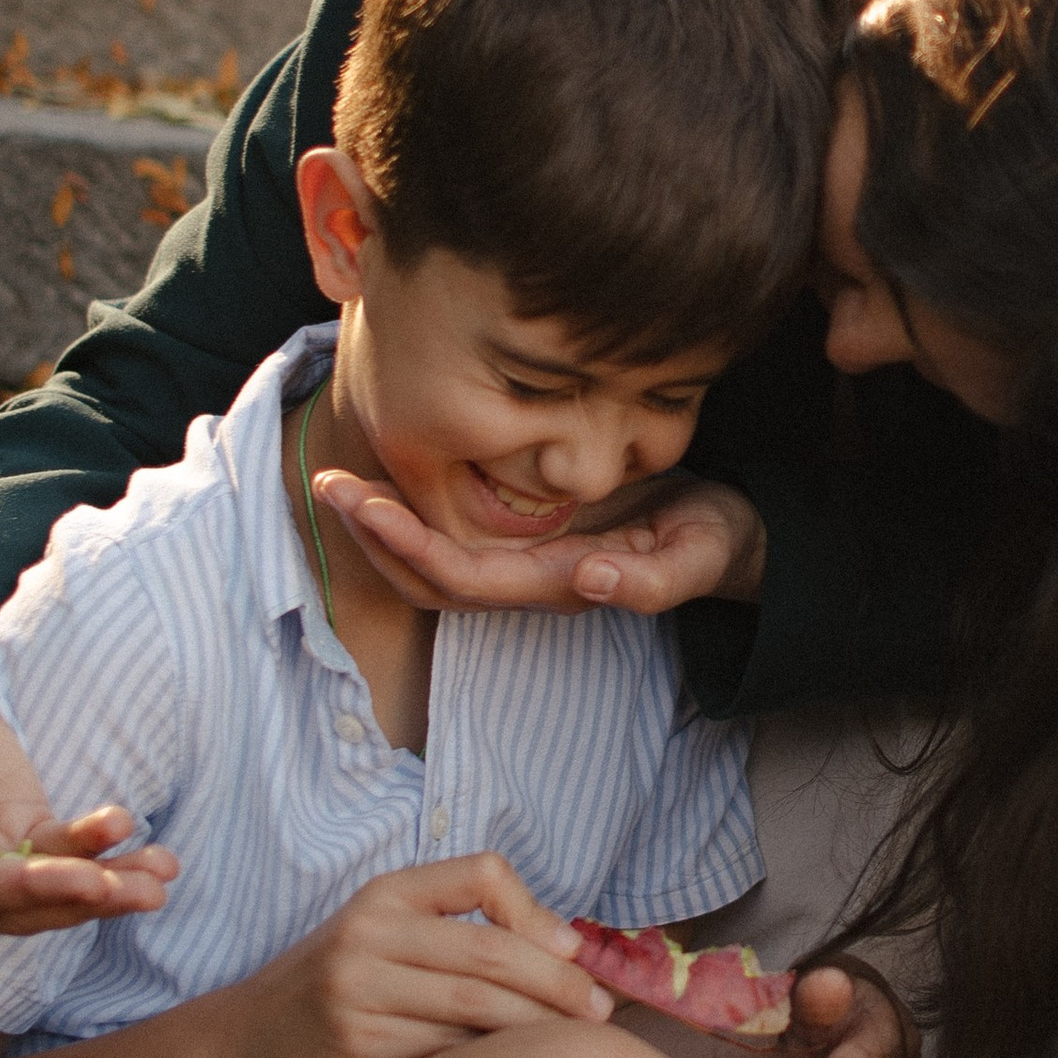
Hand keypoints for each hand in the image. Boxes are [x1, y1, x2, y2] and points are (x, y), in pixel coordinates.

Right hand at [0, 606, 177, 932]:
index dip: (22, 889)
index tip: (86, 880)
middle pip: (13, 906)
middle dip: (80, 900)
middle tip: (144, 893)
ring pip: (47, 888)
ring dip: (108, 888)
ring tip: (161, 878)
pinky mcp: (20, 835)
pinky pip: (66, 854)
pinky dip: (107, 854)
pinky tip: (156, 853)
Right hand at [223, 852, 613, 1057]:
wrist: (244, 1044)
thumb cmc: (336, 986)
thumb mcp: (381, 933)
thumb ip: (453, 928)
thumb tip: (563, 946)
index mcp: (385, 893)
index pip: (482, 872)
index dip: (536, 911)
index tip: (571, 950)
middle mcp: (370, 933)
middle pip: (490, 950)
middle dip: (558, 983)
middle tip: (600, 1012)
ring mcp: (359, 990)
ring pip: (475, 1006)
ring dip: (536, 1027)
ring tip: (574, 1043)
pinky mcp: (356, 1046)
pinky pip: (445, 1051)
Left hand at [312, 469, 767, 619]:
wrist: (730, 535)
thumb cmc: (713, 538)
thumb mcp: (700, 554)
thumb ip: (652, 579)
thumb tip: (589, 582)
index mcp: (561, 583)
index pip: (464, 577)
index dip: (408, 545)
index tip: (361, 501)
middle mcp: (531, 577)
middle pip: (430, 579)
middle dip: (375, 537)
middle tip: (327, 482)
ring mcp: (525, 557)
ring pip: (431, 560)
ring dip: (382, 526)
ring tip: (340, 480)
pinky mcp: (528, 532)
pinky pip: (450, 533)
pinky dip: (410, 508)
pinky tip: (388, 474)